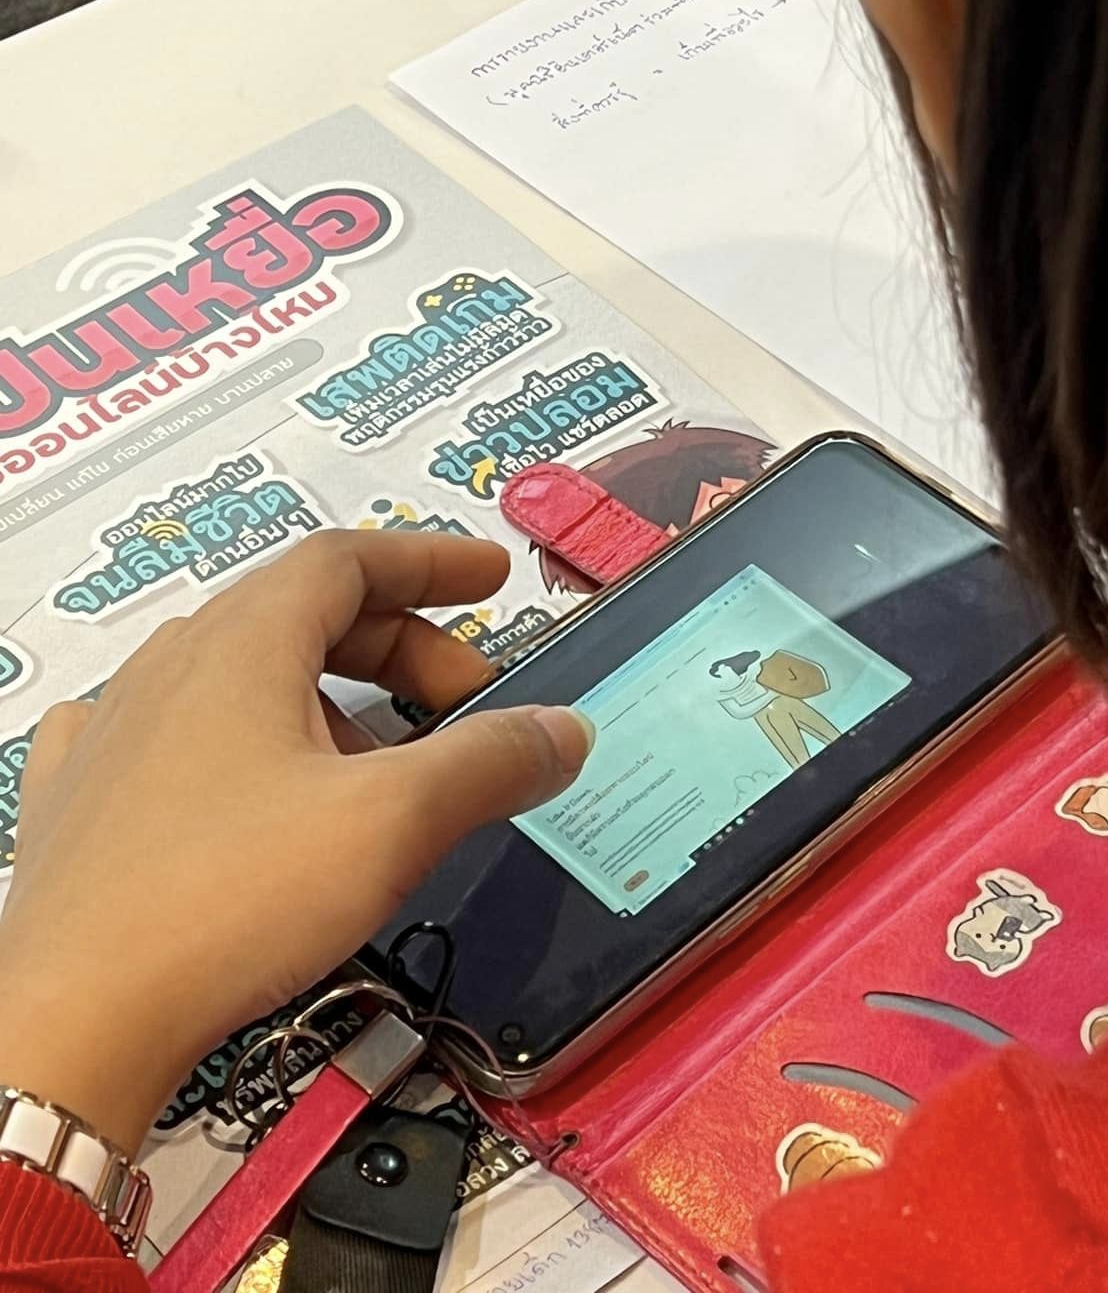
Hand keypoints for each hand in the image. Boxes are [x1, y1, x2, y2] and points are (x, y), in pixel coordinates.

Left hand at [0, 530, 592, 1150]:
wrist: (71, 1021)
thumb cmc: (221, 903)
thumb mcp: (393, 823)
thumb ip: (490, 764)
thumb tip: (562, 731)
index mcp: (244, 643)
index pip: (350, 558)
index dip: (431, 561)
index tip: (490, 577)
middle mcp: (173, 665)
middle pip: (303, 613)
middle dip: (400, 646)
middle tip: (467, 698)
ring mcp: (116, 731)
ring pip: (239, 675)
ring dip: (326, 698)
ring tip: (379, 766)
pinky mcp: (82, 803)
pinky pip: (169, 735)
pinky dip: (234, 741)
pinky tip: (245, 781)